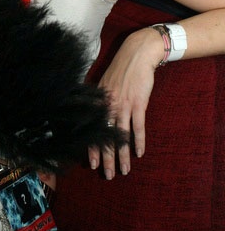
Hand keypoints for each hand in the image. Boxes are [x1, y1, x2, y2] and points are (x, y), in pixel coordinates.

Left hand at [88, 27, 162, 178]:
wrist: (137, 55)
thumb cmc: (121, 70)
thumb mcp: (104, 85)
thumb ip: (99, 101)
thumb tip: (92, 116)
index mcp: (98, 102)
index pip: (92, 129)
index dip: (92, 147)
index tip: (91, 164)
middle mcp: (108, 105)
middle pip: (105, 136)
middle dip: (106, 158)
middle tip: (107, 175)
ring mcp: (123, 104)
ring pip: (121, 135)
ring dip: (122, 155)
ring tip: (124, 171)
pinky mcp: (137, 103)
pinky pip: (138, 126)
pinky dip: (138, 140)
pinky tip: (139, 153)